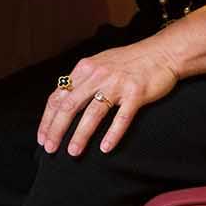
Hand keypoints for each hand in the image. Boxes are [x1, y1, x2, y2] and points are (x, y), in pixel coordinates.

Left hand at [38, 42, 181, 154]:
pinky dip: (112, 134)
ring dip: (80, 135)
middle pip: (69, 106)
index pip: (58, 96)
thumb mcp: (100, 63)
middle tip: (50, 149)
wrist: (162, 52)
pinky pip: (122, 118)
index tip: (42, 137)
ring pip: (93, 113)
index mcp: (85, 68)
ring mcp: (117, 84)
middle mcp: (98, 75)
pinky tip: (105, 149)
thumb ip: (82, 80)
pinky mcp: (136, 94)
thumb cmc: (130, 61)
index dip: (48, 119)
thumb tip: (62, 101)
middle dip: (56, 129)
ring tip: (73, 152)